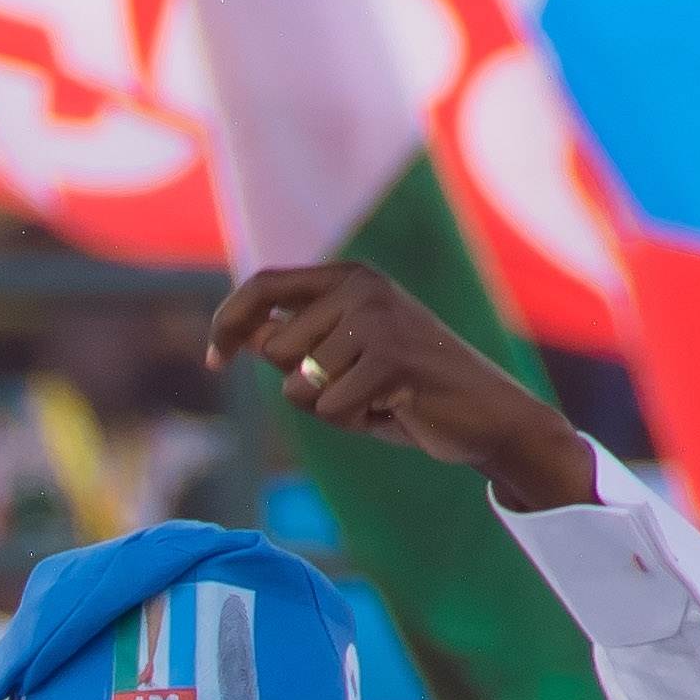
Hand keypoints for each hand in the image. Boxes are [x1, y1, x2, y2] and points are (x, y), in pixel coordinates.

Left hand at [203, 262, 598, 510]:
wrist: (485, 415)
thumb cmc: (405, 392)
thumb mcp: (341, 364)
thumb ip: (295, 346)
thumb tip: (246, 337)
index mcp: (349, 276)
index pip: (262, 286)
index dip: (228, 323)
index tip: (214, 359)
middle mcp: (361, 285)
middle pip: (277, 348)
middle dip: (304, 386)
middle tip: (357, 389)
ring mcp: (377, 317)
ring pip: (301, 384)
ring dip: (332, 409)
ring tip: (379, 398)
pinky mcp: (391, 355)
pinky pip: (330, 408)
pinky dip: (355, 423)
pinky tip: (393, 410)